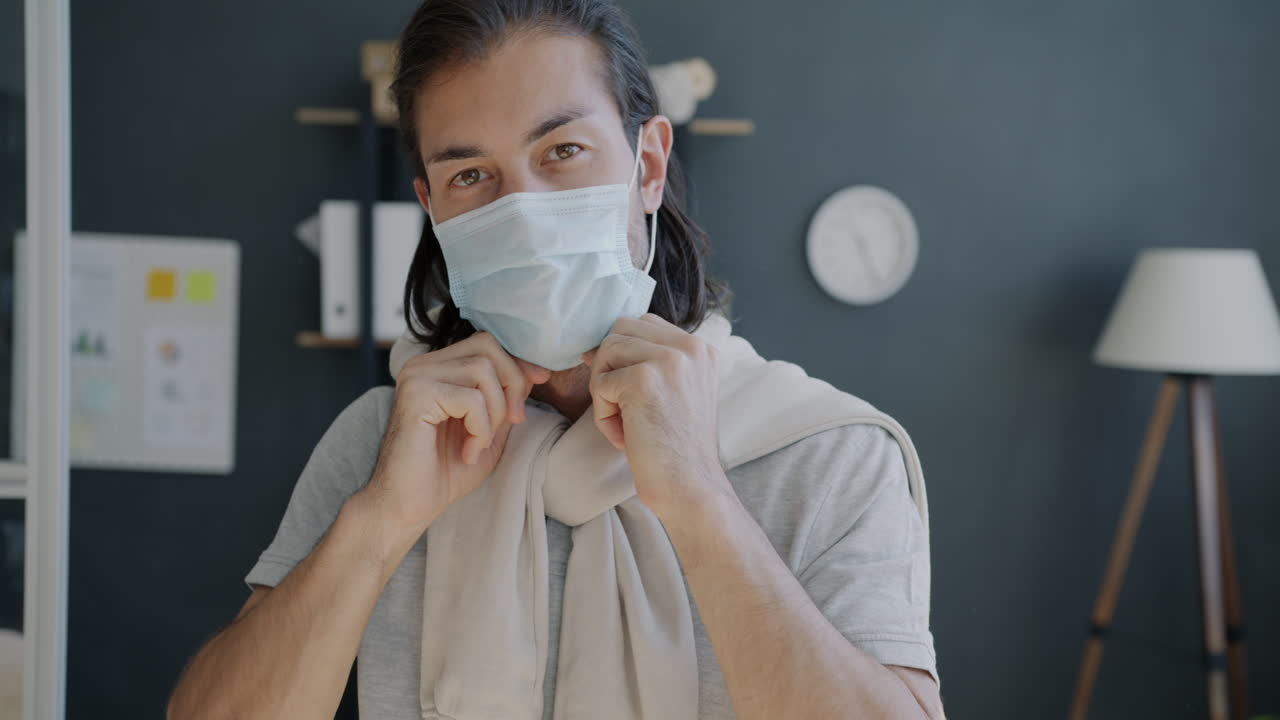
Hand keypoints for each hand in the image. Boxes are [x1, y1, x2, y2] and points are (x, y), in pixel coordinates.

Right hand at [364, 332, 549, 535]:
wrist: (409, 506)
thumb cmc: (446, 471)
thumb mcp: (490, 428)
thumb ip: (506, 397)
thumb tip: (533, 371)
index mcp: (437, 367)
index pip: (486, 342)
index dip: (517, 361)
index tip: (539, 381)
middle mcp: (422, 365)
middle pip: (487, 346)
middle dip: (512, 383)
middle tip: (512, 421)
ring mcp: (416, 377)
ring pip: (482, 370)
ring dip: (495, 412)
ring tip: (479, 442)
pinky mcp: (416, 396)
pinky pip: (471, 398)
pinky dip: (480, 429)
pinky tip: (467, 452)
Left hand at [583, 313, 727, 518]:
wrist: (691, 488)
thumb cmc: (677, 449)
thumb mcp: (677, 394)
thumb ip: (652, 364)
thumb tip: (594, 349)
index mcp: (701, 348)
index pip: (643, 324)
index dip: (622, 353)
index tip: (623, 389)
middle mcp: (690, 347)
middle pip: (620, 330)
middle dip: (608, 367)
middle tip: (619, 407)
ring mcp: (668, 360)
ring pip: (606, 352)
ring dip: (604, 391)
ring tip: (623, 424)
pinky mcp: (644, 379)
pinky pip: (600, 383)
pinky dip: (603, 414)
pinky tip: (624, 437)